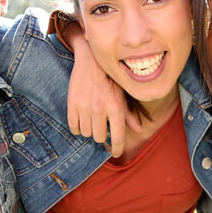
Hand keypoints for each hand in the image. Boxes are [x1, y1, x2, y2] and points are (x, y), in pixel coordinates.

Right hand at [65, 26, 140, 157]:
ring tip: (92, 121)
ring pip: (86, 134)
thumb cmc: (110, 77)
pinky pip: (74, 127)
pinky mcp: (72, 104)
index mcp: (116, 107)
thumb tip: (139, 129)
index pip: (118, 137)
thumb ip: (129, 113)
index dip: (118, 149)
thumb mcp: (123, 93)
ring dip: (90, 130)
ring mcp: (84, 107)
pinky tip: (82, 120)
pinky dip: (78, 128)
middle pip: (100, 138)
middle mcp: (100, 109)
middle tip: (102, 128)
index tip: (117, 153)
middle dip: (102, 136)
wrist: (90, 59)